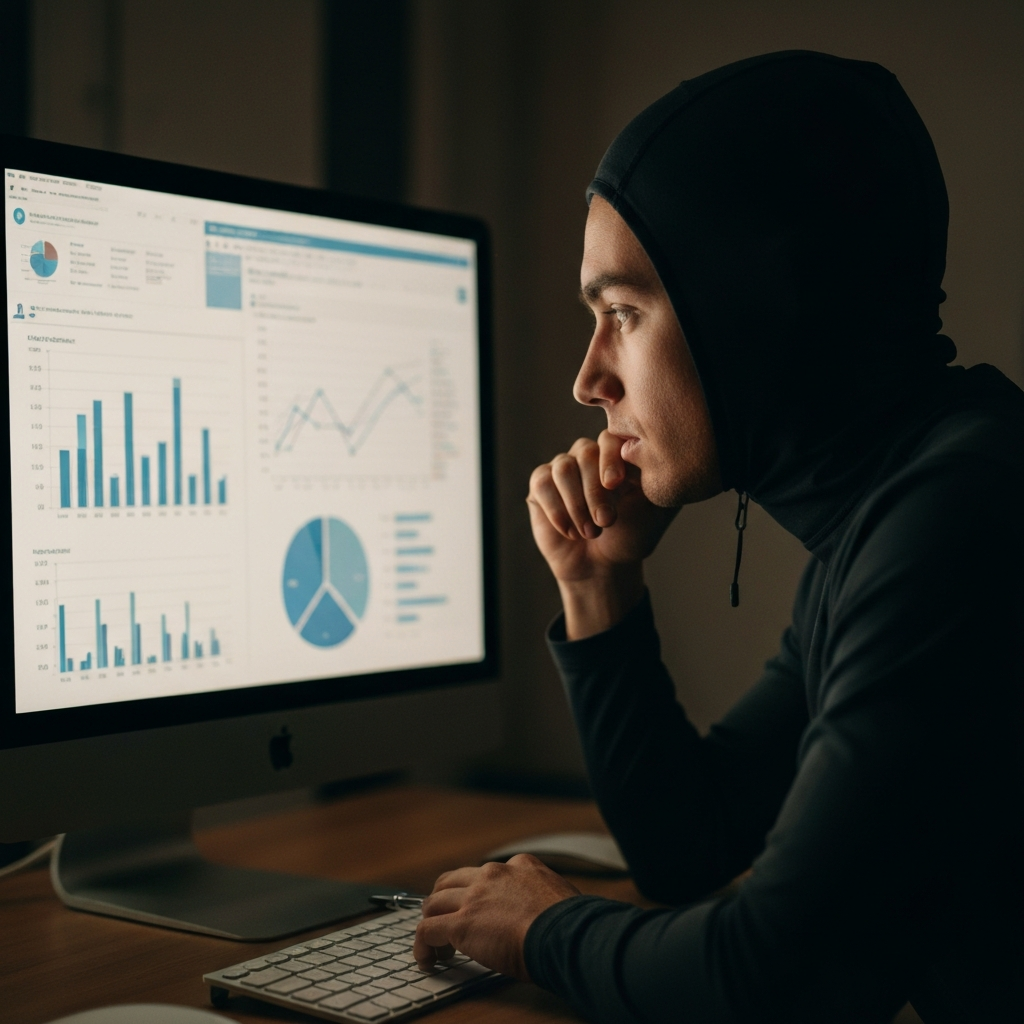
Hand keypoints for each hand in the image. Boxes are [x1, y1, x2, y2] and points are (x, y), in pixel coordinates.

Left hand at [413, 855, 579, 980]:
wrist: (565, 935)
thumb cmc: (571, 925)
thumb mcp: (558, 896)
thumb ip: (542, 898)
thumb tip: (542, 915)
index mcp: (520, 866)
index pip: (485, 873)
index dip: (475, 894)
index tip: (476, 911)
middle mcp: (493, 875)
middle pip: (451, 881)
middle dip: (443, 901)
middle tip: (444, 922)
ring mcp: (475, 897)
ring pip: (434, 902)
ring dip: (431, 922)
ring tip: (436, 946)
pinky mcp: (461, 923)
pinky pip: (427, 930)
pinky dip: (422, 946)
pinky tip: (428, 960)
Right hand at [527, 431, 676, 636]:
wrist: (601, 566)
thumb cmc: (630, 537)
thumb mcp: (652, 514)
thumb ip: (653, 484)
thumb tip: (646, 457)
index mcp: (618, 456)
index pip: (611, 439)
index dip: (611, 458)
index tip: (615, 484)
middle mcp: (589, 456)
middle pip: (585, 453)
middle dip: (595, 491)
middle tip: (606, 522)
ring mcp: (564, 468)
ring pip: (563, 468)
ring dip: (577, 504)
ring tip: (590, 532)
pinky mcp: (541, 485)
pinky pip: (542, 483)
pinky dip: (557, 510)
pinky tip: (570, 531)